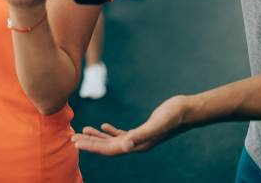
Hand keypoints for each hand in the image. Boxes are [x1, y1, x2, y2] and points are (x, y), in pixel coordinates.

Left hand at [71, 95, 190, 155]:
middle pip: (108, 147)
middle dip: (90, 143)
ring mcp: (139, 138)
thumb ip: (141, 135)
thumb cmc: (174, 116)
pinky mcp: (142, 130)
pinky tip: (103, 127)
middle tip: (72, 139)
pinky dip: (110, 131)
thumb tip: (126, 145)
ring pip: (113, 141)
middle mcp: (136, 144)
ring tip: (83, 132)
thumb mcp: (157, 124)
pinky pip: (122, 134)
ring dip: (98, 138)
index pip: (109, 149)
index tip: (76, 143)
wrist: (188, 111)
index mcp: (137, 145)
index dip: (92, 146)